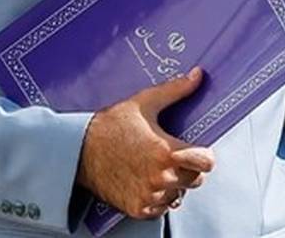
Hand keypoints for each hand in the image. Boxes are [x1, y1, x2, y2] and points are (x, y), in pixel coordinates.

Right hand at [75, 67, 214, 219]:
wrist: (78, 150)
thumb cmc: (108, 127)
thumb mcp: (143, 103)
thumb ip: (175, 91)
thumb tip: (197, 77)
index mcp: (166, 152)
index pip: (206, 162)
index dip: (202, 155)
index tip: (193, 150)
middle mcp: (161, 178)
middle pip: (195, 180)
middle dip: (186, 168)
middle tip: (167, 156)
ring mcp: (150, 196)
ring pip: (179, 194)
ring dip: (172, 184)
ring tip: (151, 167)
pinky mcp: (139, 208)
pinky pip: (161, 208)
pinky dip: (156, 197)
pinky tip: (142, 179)